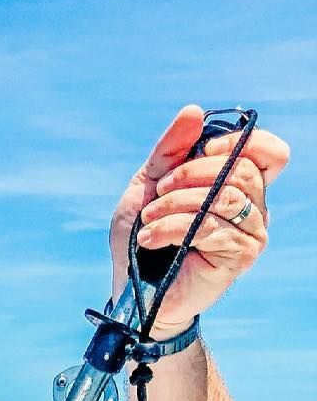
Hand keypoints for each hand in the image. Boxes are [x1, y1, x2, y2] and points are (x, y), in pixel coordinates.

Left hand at [110, 105, 288, 335]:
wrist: (131, 289)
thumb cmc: (142, 236)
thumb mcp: (149, 184)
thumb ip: (170, 150)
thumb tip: (193, 111)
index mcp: (239, 184)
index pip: (269, 151)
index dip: (238, 142)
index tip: (201, 150)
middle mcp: (254, 207)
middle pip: (242, 170)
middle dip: (192, 173)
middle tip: (159, 192)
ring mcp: (251, 233)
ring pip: (225, 198)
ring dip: (176, 203)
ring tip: (148, 219)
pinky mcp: (238, 258)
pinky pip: (210, 228)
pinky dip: (172, 228)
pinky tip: (149, 239)